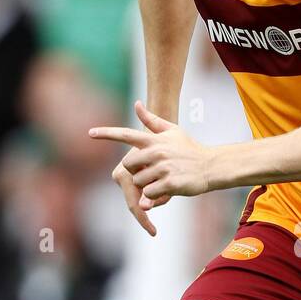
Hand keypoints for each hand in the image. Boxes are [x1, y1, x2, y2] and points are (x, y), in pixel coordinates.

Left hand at [90, 102, 211, 227]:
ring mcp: (163, 167)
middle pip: (128, 165)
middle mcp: (157, 151)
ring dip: (147, 184)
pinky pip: (149, 193)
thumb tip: (136, 103)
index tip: (90, 133)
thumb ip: (152, 120)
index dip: (107, 134)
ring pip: (139, 181)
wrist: (210, 166)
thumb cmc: (189, 149)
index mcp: (154, 139)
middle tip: (151, 171)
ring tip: (163, 179)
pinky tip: (166, 190)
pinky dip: (154, 196)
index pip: (126, 134)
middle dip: (136, 171)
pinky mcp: (169, 183)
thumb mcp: (172, 131)